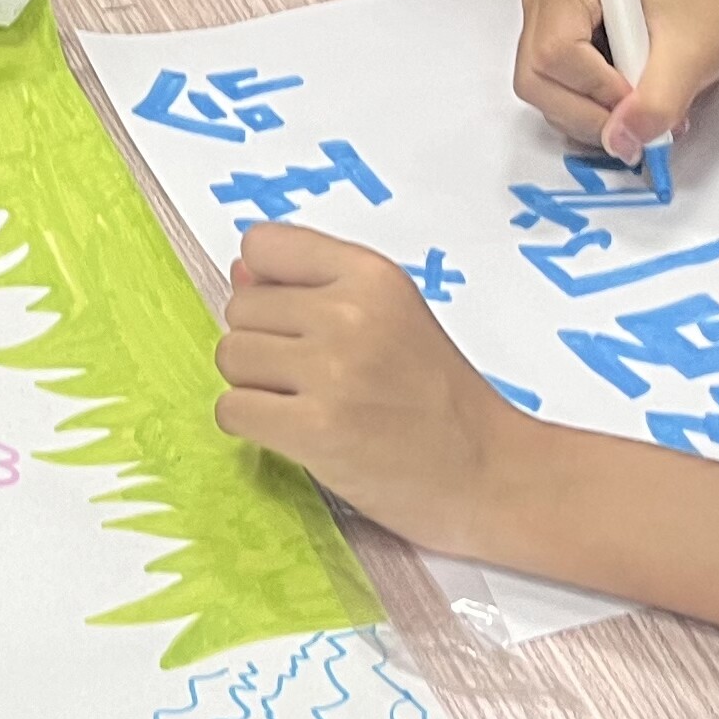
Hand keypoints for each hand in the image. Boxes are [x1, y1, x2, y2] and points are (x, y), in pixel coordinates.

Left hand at [215, 222, 536, 544]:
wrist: (488, 474)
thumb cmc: (443, 402)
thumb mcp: (392, 317)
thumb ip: (314, 287)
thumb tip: (239, 274)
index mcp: (372, 275)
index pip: (262, 245)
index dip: (266, 285)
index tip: (293, 318)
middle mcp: (350, 313)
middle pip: (240, 308)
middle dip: (264, 344)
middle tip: (315, 377)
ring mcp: (332, 371)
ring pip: (230, 357)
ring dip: (255, 387)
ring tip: (308, 404)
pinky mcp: (316, 429)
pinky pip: (232, 410)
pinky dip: (252, 427)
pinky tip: (297, 433)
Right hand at [513, 0, 718, 163]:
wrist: (713, 7)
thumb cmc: (705, 11)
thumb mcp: (691, 56)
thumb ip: (656, 101)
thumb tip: (620, 142)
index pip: (556, 50)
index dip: (597, 87)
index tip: (641, 97)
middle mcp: (546, 3)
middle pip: (537, 79)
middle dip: (589, 113)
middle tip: (639, 118)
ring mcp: (543, 32)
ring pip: (543, 99)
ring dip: (593, 121)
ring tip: (641, 110)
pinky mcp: (552, 60)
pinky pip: (554, 105)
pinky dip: (590, 120)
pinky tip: (625, 107)